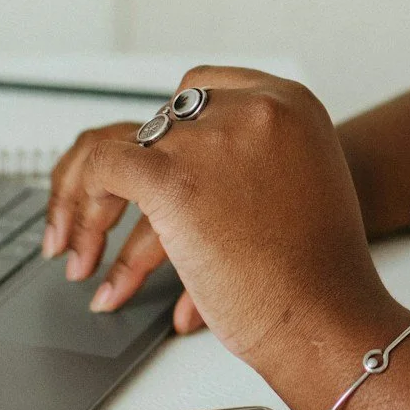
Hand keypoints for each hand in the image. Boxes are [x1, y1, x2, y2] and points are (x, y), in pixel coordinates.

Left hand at [40, 67, 401, 367]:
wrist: (330, 317)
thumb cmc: (321, 276)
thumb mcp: (304, 188)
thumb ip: (254, 165)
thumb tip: (195, 182)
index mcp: (290, 104)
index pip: (200, 92)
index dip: (166, 136)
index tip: (145, 172)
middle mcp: (250, 109)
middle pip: (156, 123)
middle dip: (124, 177)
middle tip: (98, 225)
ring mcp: (211, 139)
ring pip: (122, 148)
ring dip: (91, 205)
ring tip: (83, 258)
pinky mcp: (174, 176)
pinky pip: (103, 168)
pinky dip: (80, 205)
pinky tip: (82, 250)